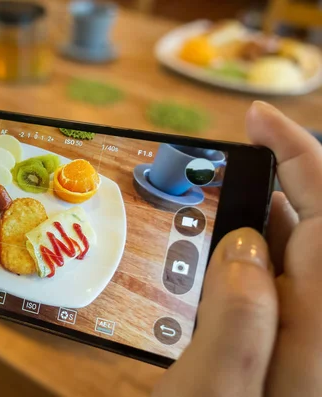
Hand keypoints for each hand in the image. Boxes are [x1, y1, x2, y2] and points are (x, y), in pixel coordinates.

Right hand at [153, 101, 321, 395]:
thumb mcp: (213, 394)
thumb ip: (239, 317)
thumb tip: (247, 243)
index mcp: (321, 329)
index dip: (302, 155)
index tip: (256, 117)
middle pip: (317, 228)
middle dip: (276, 180)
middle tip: (217, 165)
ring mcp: (308, 337)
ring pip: (296, 255)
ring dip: (258, 217)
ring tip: (208, 205)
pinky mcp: (288, 347)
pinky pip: (278, 284)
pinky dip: (250, 256)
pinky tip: (215, 257)